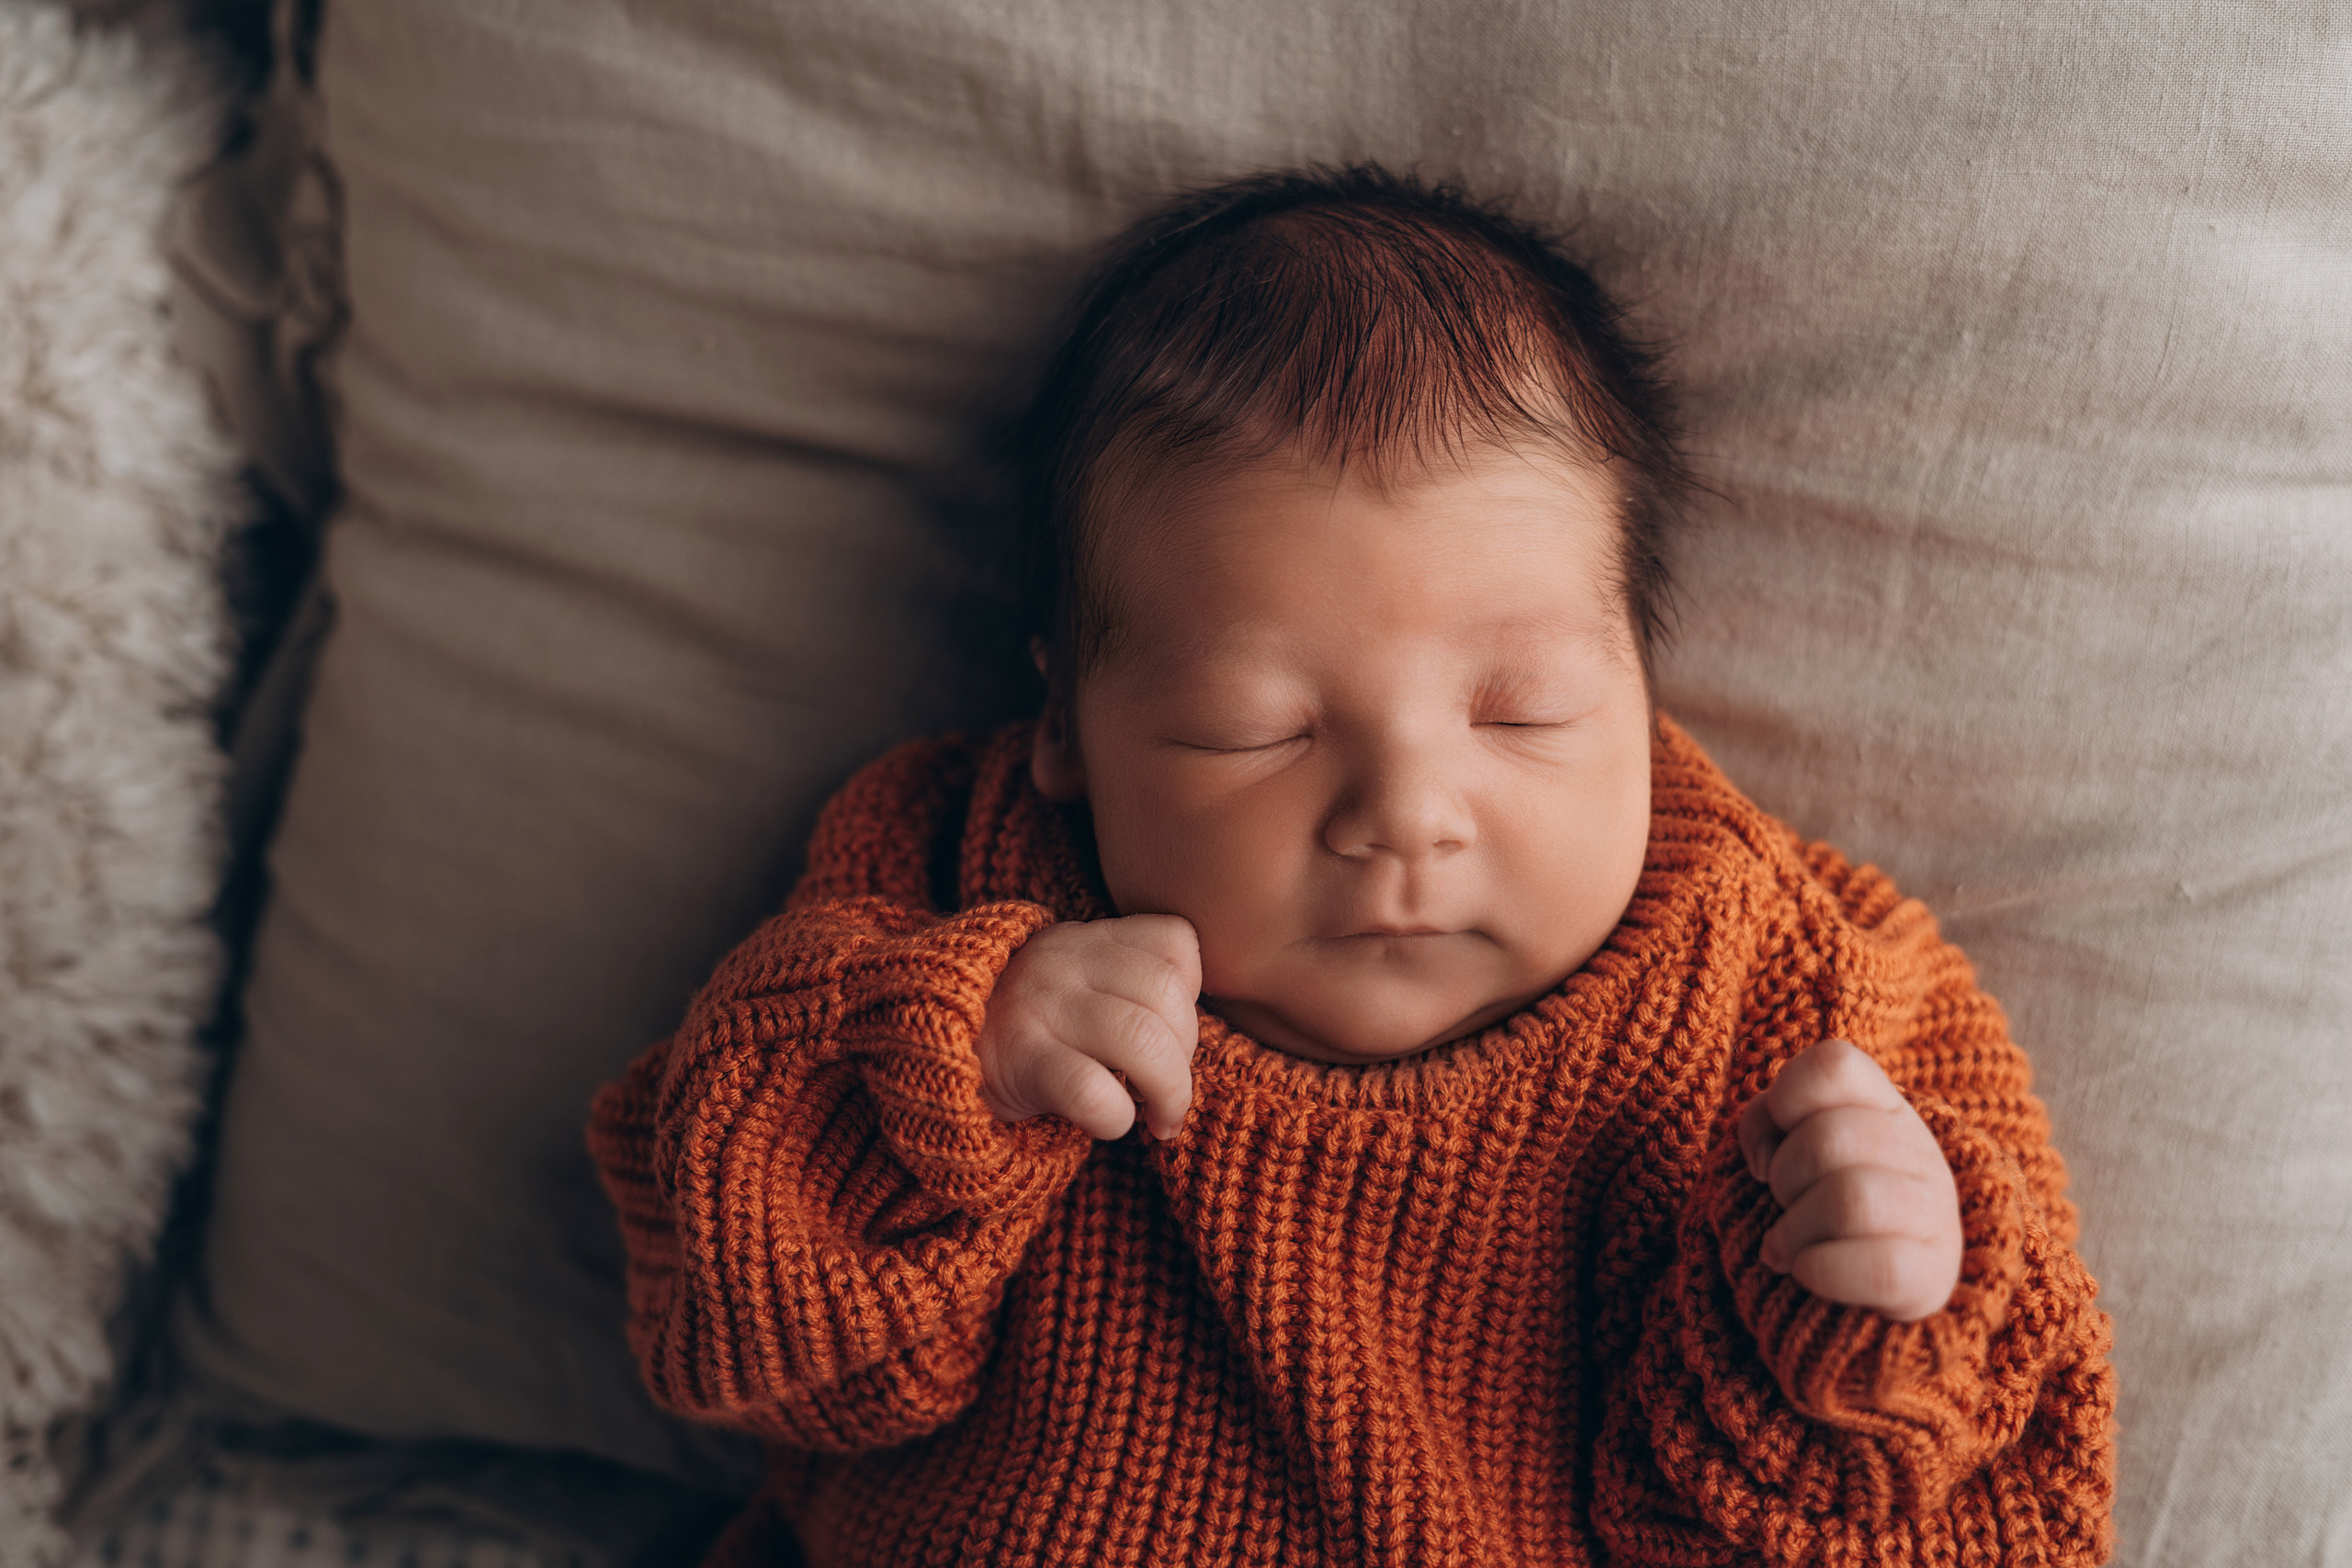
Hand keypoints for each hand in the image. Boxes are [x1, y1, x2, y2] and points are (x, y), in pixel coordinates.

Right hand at [977, 915, 1201, 1140]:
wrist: (922, 1047)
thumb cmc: (1018, 1028)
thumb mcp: (1069, 984)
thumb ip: (1123, 986)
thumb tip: (1189, 1037)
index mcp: (1085, 939)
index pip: (1175, 942)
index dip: (1192, 995)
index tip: (1170, 1033)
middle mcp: (1064, 963)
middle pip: (1168, 996)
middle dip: (1187, 1055)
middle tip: (1169, 1091)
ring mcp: (1040, 1009)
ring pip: (1142, 1041)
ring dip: (1169, 1092)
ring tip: (1160, 1118)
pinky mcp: (1020, 1062)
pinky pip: (1093, 1091)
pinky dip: (1118, 1117)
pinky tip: (1110, 1124)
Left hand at [1736, 1038, 1962, 1322]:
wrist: (1860, 1292)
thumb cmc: (1814, 1206)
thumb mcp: (1789, 1148)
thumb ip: (1766, 1122)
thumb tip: (1762, 1159)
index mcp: (1885, 1108)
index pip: (1834, 1064)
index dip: (1785, 1098)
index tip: (1771, 1146)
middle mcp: (1919, 1153)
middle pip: (1828, 1137)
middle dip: (1783, 1176)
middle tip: (1784, 1204)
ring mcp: (1933, 1216)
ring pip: (1851, 1200)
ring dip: (1792, 1230)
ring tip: (1784, 1248)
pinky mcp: (1932, 1278)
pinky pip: (1882, 1268)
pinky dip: (1821, 1271)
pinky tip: (1808, 1272)